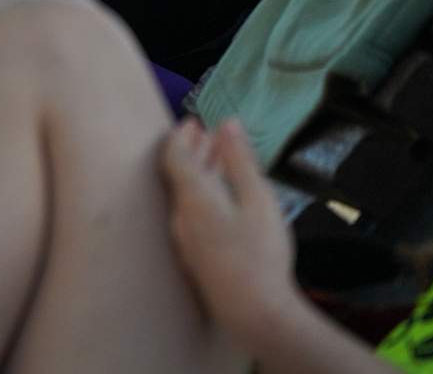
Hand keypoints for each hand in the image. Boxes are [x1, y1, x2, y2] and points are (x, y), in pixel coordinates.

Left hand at [162, 117, 298, 343]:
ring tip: (219, 159)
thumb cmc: (259, 252)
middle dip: (194, 151)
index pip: (173, 156)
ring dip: (201, 173)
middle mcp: (180, 215)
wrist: (252, 310)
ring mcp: (186, 239)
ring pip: (188, 195)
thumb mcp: (257, 199)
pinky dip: (205, 195)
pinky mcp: (196, 256)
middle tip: (207, 134)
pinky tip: (224, 199)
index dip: (181, 136)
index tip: (194, 121)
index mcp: (192, 197)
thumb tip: (226, 124)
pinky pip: (194, 214)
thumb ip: (240, 161)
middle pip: (180, 175)